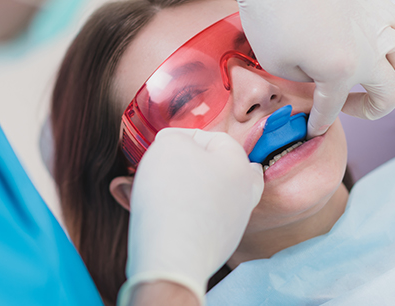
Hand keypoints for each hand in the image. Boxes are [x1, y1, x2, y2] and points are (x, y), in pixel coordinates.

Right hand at [118, 128, 263, 305]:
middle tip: (165, 167)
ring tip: (150, 191)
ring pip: (206, 196)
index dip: (183, 137)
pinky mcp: (216, 246)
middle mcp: (243, 194)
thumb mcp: (169, 145)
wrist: (172, 256)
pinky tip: (156, 215)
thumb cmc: (173, 196)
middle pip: (218, 169)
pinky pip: (197, 221)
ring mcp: (232, 223)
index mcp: (240, 165)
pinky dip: (179, 214)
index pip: (214, 138)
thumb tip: (175, 144)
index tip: (160, 144)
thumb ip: (175, 138)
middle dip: (189, 165)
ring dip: (180, 189)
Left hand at [183, 0, 394, 136]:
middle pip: (392, 93)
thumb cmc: (269, 16)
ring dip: (391, 74)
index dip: (320, 123)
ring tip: (368, 73)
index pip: (333, 108)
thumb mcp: (276, 64)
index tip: (312, 130)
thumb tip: (317, 78)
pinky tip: (371, 40)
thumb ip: (304, 80)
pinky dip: (393, 39)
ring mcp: (377, 22)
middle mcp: (368, 50)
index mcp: (341, 71)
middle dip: (371, 110)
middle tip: (348, 107)